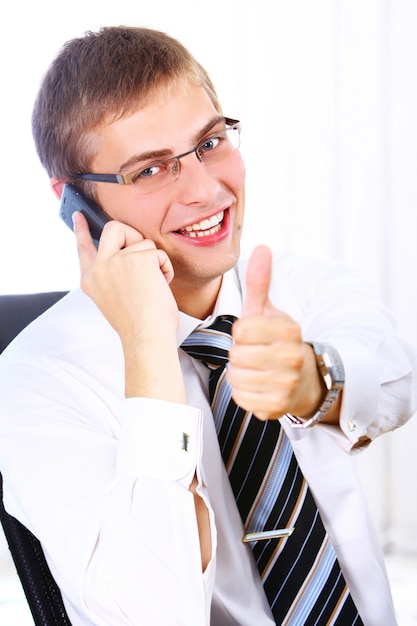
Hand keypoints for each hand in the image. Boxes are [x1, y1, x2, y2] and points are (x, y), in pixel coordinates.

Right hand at [73, 212, 184, 401]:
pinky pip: (158, 252)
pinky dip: (165, 268)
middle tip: (143, 253)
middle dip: (132, 234)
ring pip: (143, 243)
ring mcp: (117, 261)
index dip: (80, 229)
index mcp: (90, 280)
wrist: (147, 338)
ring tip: (153, 286)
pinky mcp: (138, 260)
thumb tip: (127, 254)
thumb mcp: (114, 298)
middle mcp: (99, 268)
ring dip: (155, 262)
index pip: (83, 248)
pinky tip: (161, 285)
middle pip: (113, 228)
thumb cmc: (138, 324)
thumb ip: (112, 275)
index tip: (78, 216)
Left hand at [227, 245, 322, 420]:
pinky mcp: (276, 407)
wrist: (306, 379)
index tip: (255, 336)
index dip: (242, 333)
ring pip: (236, 376)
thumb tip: (261, 247)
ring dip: (240, 373)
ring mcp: (286, 385)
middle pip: (237, 355)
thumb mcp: (269, 311)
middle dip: (240, 354)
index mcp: (289, 330)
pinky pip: (241, 397)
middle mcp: (292, 358)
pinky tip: (258, 386)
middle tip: (256, 355)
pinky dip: (243, 392)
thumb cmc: (278, 342)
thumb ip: (260, 282)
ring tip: (257, 370)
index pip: (242, 330)